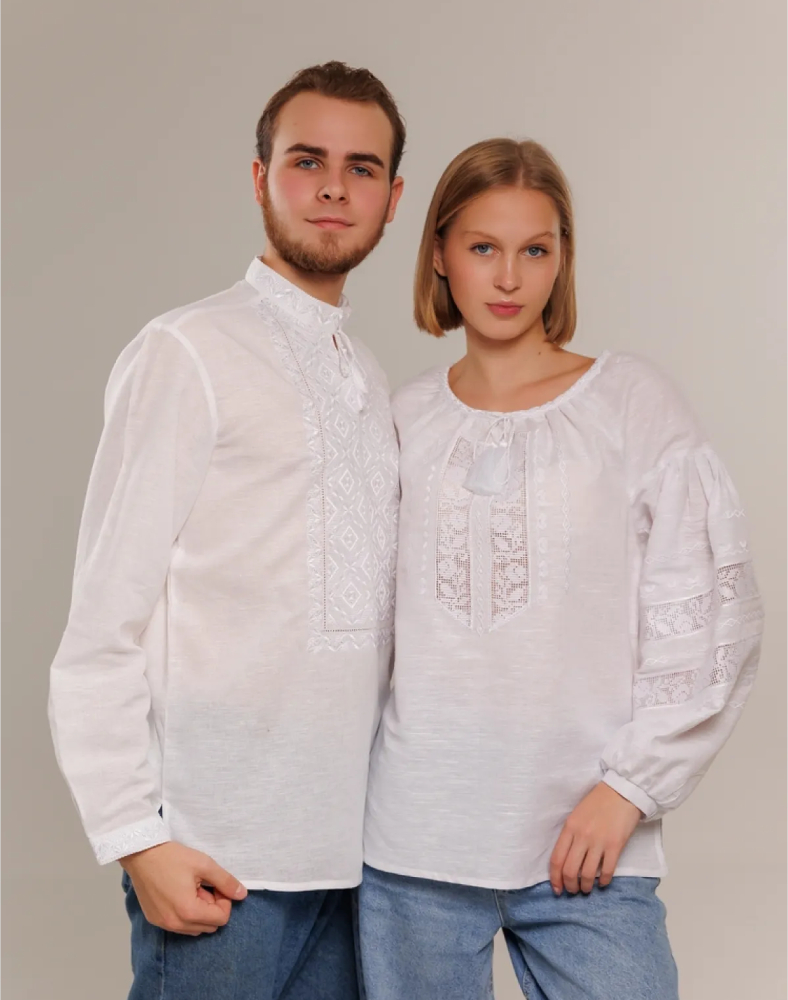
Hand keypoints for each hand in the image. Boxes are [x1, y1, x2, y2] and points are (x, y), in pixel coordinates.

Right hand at [121, 841, 247, 935]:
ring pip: (195, 929)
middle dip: (212, 907)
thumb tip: (242, 895)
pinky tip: (179, 894)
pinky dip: (186, 914)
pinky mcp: (155, 921)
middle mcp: (175, 924)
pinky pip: (180, 926)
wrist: (142, 854)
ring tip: (191, 889)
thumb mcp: (204, 865)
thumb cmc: (173, 857)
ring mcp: (163, 925)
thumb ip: (225, 881)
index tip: (215, 885)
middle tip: (203, 886)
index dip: (224, 901)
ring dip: (199, 912)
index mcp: (189, 912)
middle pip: (209, 926)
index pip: (221, 919)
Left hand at [549, 782, 642, 895]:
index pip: (556, 859)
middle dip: (569, 886)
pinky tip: (602, 883)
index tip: (556, 888)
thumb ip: (570, 835)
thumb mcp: (576, 815)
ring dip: (585, 886)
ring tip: (586, 889)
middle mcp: (582, 836)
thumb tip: (566, 858)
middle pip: (570, 870)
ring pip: (587, 874)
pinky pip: (606, 871)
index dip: (555, 878)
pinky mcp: (615, 845)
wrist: (621, 791)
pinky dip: (603, 881)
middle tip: (572, 891)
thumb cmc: (598, 802)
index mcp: (569, 827)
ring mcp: (599, 842)